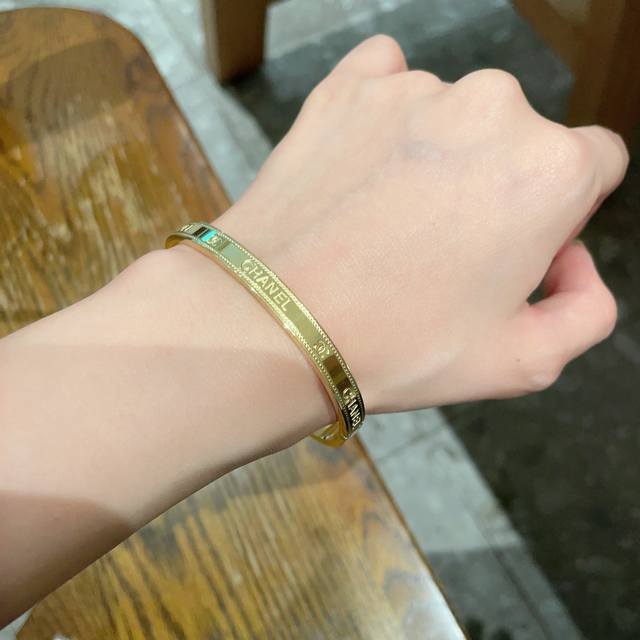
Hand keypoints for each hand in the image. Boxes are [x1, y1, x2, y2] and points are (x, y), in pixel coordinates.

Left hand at [216, 35, 627, 413]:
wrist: (277, 322)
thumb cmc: (399, 346)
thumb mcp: (524, 363)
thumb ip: (587, 312)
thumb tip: (576, 264)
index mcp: (550, 170)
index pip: (594, 165)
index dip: (559, 211)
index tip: (514, 245)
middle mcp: (493, 109)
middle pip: (521, 139)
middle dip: (499, 186)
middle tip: (442, 249)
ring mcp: (415, 89)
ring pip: (454, 115)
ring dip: (438, 157)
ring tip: (388, 222)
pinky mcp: (348, 87)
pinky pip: (388, 78)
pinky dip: (386, 114)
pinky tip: (365, 167)